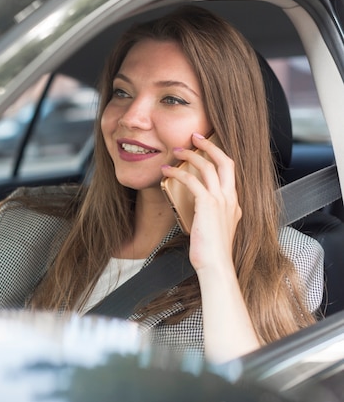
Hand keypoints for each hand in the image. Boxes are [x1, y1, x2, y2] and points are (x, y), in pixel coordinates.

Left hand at [160, 132, 241, 273]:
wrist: (216, 265)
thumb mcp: (214, 228)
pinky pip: (192, 181)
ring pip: (207, 167)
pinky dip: (178, 173)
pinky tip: (166, 172)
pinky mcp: (208, 205)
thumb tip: (195, 206)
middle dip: (210, 145)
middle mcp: (231, 198)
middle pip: (225, 161)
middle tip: (195, 136)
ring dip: (190, 156)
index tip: (204, 147)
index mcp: (235, 203)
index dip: (217, 156)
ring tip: (176, 151)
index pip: (230, 172)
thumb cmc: (211, 252)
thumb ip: (209, 214)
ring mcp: (222, 200)